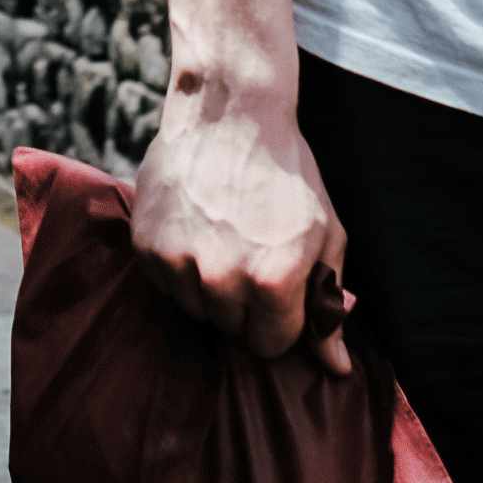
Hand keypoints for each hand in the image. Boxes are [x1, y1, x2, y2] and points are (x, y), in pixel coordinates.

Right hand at [131, 79, 350, 375]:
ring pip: (196, 311)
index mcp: (274, 282)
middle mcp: (222, 281)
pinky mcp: (146, 247)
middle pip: (232, 331)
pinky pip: (165, 285)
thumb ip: (327, 307)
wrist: (230, 110)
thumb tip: (336, 371)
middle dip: (245, 302)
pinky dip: (180, 265)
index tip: (280, 280)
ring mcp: (180, 264)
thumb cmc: (287, 172)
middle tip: (250, 249)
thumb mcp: (325, 233)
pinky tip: (196, 225)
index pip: (272, 345)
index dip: (280, 316)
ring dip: (210, 286)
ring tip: (223, 235)